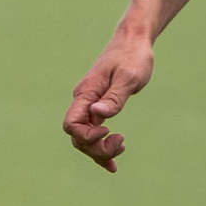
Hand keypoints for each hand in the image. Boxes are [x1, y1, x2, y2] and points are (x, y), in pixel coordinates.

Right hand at [63, 28, 155, 171]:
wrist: (133, 42)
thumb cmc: (133, 57)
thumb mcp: (129, 77)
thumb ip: (115, 97)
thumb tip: (99, 114)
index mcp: (86, 93)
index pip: (72, 124)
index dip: (87, 135)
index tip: (108, 130)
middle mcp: (84, 101)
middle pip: (77, 136)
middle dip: (96, 147)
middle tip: (121, 143)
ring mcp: (90, 105)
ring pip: (84, 137)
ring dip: (99, 150)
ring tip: (122, 146)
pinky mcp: (99, 106)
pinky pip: (94, 132)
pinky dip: (101, 148)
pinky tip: (112, 163)